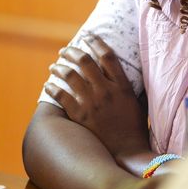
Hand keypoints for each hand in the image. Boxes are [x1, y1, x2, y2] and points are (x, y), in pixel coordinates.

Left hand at [44, 34, 149, 163]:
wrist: (128, 152)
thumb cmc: (134, 128)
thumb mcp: (139, 103)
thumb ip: (133, 86)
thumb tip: (128, 69)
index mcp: (121, 87)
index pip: (107, 56)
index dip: (96, 42)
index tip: (87, 36)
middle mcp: (106, 92)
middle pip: (85, 61)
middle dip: (72, 51)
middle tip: (65, 50)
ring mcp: (92, 103)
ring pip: (69, 75)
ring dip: (59, 67)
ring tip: (54, 66)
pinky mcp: (80, 116)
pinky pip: (60, 96)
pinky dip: (52, 88)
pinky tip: (48, 85)